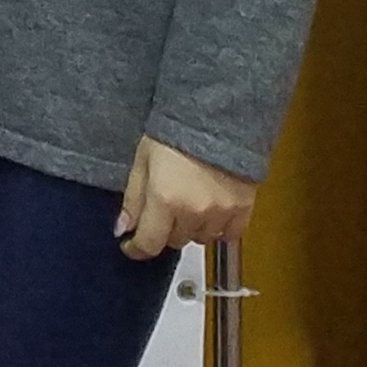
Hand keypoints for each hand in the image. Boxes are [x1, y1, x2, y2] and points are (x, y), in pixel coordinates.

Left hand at [117, 136, 254, 258]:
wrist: (215, 117)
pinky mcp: (243, 209)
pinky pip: (228, 235)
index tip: (130, 246)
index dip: (136, 249)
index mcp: (164, 199)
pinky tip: (210, 211)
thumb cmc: (173, 133)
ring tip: (187, 203)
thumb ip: (133, 199)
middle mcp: (193, 212)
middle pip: (175, 241)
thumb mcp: (142, 161)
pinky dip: (217, 229)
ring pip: (200, 239)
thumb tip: (123, 230)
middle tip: (162, 210)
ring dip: (190, 228)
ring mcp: (220, 213)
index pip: (149, 243)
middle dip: (164, 230)